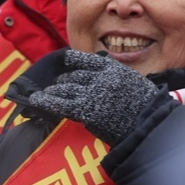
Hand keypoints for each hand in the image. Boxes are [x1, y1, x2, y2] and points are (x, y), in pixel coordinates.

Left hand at [23, 49, 161, 146]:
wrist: (149, 124)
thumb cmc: (146, 106)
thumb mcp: (133, 81)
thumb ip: (115, 76)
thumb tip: (100, 74)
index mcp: (112, 69)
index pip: (85, 60)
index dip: (73, 60)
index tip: (65, 60)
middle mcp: (99, 78)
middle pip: (74, 76)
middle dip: (64, 80)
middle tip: (59, 84)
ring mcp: (91, 94)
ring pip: (65, 88)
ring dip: (55, 90)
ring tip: (48, 91)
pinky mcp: (85, 110)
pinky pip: (60, 104)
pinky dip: (46, 101)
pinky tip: (36, 99)